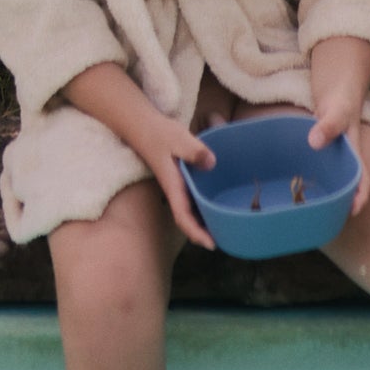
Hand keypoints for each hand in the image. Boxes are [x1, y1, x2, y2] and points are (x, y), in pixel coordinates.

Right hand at [63, 61, 217, 249]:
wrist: (143, 125)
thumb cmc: (160, 133)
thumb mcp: (179, 139)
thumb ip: (195, 151)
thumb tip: (211, 163)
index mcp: (174, 186)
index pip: (183, 216)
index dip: (196, 232)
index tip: (211, 244)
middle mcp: (175, 190)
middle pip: (188, 219)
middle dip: (203, 233)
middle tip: (226, 240)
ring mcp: (176, 185)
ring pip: (190, 210)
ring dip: (204, 221)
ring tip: (225, 228)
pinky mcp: (179, 178)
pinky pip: (192, 197)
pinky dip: (203, 205)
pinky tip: (215, 204)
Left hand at [306, 34, 369, 213]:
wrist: (335, 81)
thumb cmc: (341, 95)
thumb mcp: (338, 106)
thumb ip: (329, 123)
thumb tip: (314, 141)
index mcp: (352, 151)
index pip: (362, 180)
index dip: (359, 198)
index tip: (352, 214)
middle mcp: (341, 158)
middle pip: (342, 186)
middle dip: (335, 206)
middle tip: (317, 223)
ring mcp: (327, 156)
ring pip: (326, 180)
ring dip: (317, 195)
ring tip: (298, 214)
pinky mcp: (314, 152)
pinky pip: (310, 169)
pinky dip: (302, 179)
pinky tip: (285, 188)